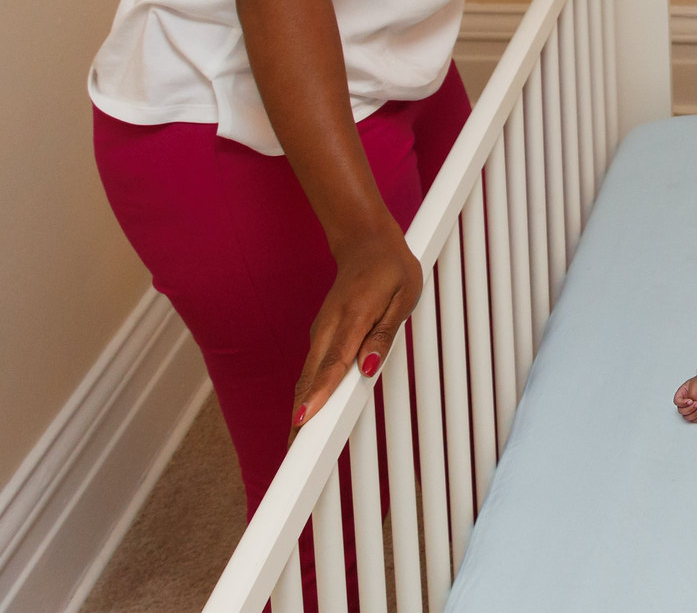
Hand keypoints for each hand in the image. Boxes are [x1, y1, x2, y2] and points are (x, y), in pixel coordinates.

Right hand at [291, 227, 422, 436]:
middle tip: (294, 456)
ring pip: (308, 375)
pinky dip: (308, 392)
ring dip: (301, 409)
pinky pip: (313, 368)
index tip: (303, 423)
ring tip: (296, 448)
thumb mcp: (403, 297)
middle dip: (301, 416)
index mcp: (352, 318)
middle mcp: (329, 327)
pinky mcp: (321, 335)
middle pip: (311, 377)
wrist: (366, 241)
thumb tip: (367, 368)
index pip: (333, 364)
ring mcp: (321, 331)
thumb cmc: (391, 269)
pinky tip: (308, 418)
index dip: (318, 396)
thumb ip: (383, 334)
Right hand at [675, 367, 696, 421]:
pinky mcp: (696, 410)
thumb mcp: (695, 385)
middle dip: (690, 409)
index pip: (677, 402)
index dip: (682, 404)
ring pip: (687, 416)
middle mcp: (684, 401)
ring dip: (694, 414)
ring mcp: (690, 406)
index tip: (690, 401)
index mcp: (681, 393)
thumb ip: (692, 394)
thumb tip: (692, 402)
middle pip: (681, 411)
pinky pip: (694, 419)